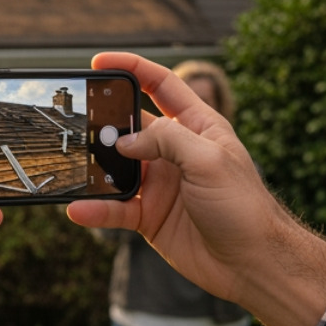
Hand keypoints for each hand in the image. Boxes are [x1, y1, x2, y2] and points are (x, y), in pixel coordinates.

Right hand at [67, 53, 325, 325]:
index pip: (161, 85)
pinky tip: (78, 209)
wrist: (253, 263)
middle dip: (104, 121)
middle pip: (132, 126)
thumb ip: (166, 140)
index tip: (99, 61)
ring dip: (95, 167)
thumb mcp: (208, 159)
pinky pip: (116, 208)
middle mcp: (176, 152)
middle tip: (77, 119)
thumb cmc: (243, 206)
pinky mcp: (151, 217)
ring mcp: (162, 184)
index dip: (132, 68)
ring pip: (118, 168)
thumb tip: (124, 142)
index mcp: (198, 126)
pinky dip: (96, 208)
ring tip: (72, 165)